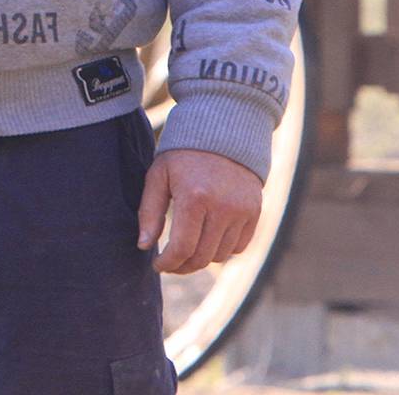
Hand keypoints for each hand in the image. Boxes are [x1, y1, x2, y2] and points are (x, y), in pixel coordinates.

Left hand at [135, 148, 261, 274]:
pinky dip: (222, 250)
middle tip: (170, 263)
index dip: (168, 263)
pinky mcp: (255, 213)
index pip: (182, 247)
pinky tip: (206, 241)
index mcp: (194, 197)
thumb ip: (149, 212)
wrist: (223, 133)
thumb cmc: (183, 155)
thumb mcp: (158, 175)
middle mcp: (222, 207)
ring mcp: (242, 211)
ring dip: (201, 259)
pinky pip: (239, 247)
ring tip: (186, 250)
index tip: (157, 265)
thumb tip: (143, 246)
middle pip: (202, 257)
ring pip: (220, 256)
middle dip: (182, 266)